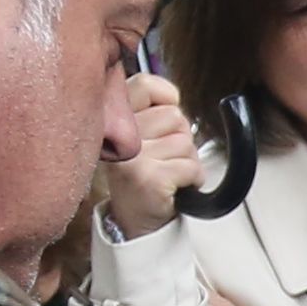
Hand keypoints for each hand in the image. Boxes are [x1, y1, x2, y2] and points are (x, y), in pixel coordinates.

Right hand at [99, 73, 203, 235]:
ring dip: (186, 160)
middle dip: (179, 137)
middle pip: (174, 115)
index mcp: (113, 119)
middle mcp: (117, 136)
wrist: (135, 221)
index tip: (163, 119)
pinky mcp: (149, 178)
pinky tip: (173, 187)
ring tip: (167, 173)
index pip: (145, 84)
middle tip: (162, 158)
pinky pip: (191, 167)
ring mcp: (132, 158)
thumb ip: (151, 110)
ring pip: (185, 141)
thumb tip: (175, 96)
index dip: (166, 97)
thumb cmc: (143, 174)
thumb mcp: (139, 135)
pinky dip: (193, 178)